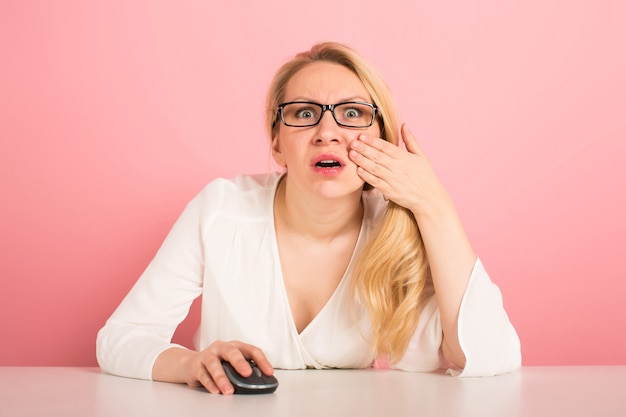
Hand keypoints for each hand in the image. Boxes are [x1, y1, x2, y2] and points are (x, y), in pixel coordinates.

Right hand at [157, 340, 273, 394]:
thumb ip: (244, 370)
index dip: (261, 360)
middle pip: (231, 352)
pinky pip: (203, 374)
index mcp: (235, 346)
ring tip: (228, 390)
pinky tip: (215, 391)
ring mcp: (208, 355)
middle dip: (240, 362)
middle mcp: (221, 348)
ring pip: (214, 364)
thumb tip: (259, 382)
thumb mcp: (232, 364)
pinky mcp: (196, 366)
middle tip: (247, 373)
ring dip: (222, 378)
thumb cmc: (218, 363)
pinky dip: (209, 384)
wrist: (191, 364)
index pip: (251, 350)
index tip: (268, 372)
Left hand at [348, 123, 451, 218]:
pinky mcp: (390, 191)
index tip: (362, 135)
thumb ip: (410, 140)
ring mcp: (394, 180)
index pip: (386, 147)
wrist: (429, 198)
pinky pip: (376, 182)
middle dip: (364, 149)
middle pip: (378, 156)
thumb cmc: (425, 176)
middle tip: (352, 142)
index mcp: (405, 158)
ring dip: (362, 161)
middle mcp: (398, 168)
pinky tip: (358, 170)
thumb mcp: (421, 156)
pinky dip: (367, 176)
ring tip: (351, 154)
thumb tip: (404, 124)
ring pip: (375, 168)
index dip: (373, 141)